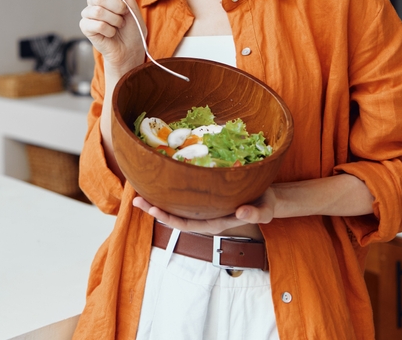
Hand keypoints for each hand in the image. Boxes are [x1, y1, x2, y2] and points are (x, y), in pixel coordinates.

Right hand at [80, 0, 145, 76]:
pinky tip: (111, 34)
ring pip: (98, 11)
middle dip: (117, 7)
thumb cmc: (132, 28)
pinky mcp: (86, 28)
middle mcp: (94, 2)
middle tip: (123, 16)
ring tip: (118, 26)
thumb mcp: (131, 3)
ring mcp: (88, 15)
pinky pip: (96, 24)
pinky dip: (109, 30)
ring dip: (115, 20)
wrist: (132, 49)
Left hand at [132, 188, 277, 233]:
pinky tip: (158, 177)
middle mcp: (205, 215)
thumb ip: (255, 214)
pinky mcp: (205, 194)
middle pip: (174, 216)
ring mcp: (203, 205)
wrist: (267, 196)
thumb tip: (241, 213)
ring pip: (176, 204)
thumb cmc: (265, 204)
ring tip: (138, 188)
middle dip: (154, 209)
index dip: (169, 219)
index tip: (153, 210)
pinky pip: (183, 193)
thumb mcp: (265, 210)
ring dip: (157, 198)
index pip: (187, 224)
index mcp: (215, 221)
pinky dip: (169, 188)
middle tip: (134, 200)